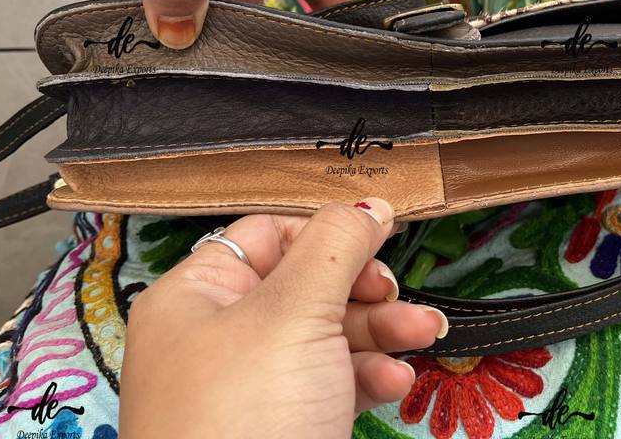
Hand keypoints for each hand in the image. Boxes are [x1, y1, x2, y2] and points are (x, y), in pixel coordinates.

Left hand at [120, 198, 447, 438]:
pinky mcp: (281, 426)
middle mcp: (218, 336)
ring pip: (325, 335)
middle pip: (305, 285)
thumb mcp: (294, 312)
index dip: (326, 232)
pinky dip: (366, 376)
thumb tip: (369, 204)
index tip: (381, 235)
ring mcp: (252, 386)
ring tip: (423, 334)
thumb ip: (336, 247)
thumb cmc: (246, 416)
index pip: (268, 235)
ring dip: (380, 331)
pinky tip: (394, 382)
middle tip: (398, 296)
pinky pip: (329, 383)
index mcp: (198, 296)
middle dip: (365, 288)